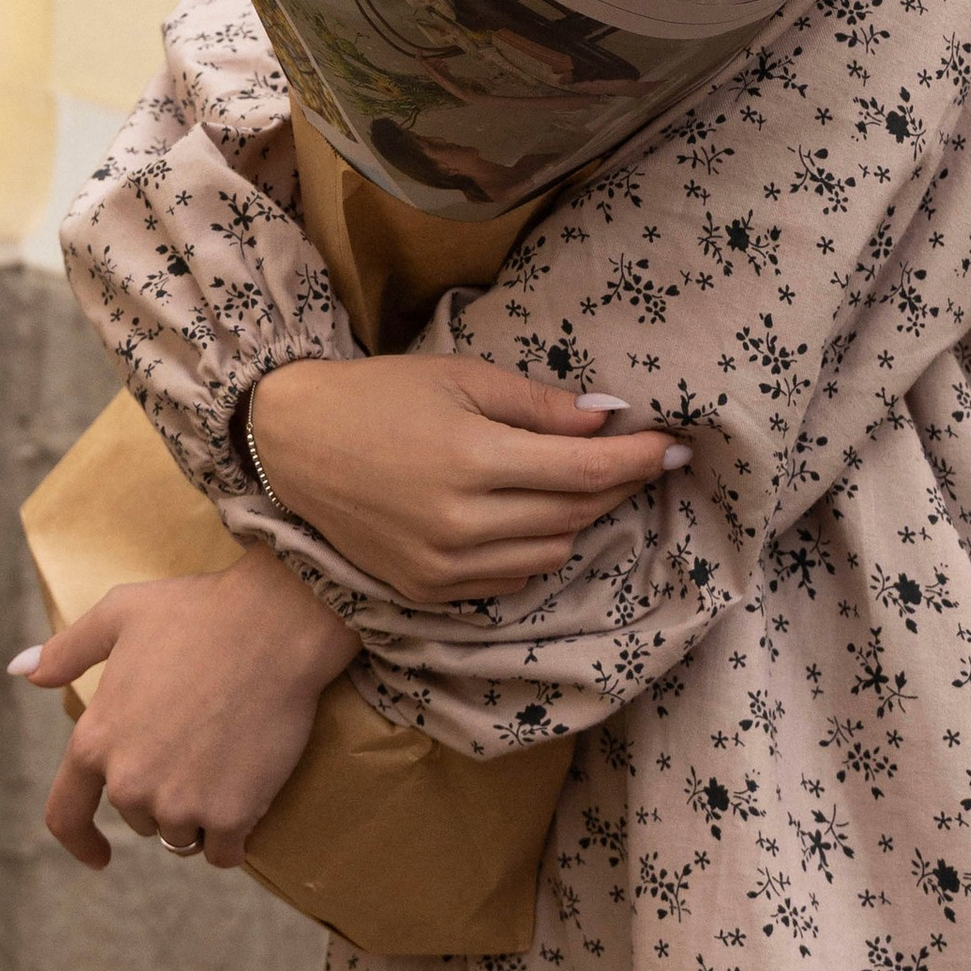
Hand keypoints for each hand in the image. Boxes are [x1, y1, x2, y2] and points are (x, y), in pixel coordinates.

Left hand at [13, 550, 360, 872]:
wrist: (275, 625)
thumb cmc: (197, 613)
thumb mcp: (120, 613)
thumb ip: (67, 650)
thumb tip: (19, 670)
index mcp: (97, 740)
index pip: (66, 815)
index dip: (80, 842)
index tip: (99, 856)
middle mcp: (130, 783)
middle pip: (140, 818)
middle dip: (163, 792)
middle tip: (197, 740)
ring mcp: (180, 803)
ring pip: (182, 833)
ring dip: (200, 811)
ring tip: (225, 754)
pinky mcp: (230, 816)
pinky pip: (223, 852)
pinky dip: (234, 834)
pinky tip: (248, 793)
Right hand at [249, 354, 686, 605]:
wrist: (294, 444)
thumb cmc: (379, 395)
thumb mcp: (459, 377)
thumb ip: (536, 405)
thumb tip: (606, 420)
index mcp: (473, 460)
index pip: (583, 472)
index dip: (636, 461)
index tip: (675, 447)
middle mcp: (464, 525)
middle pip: (573, 514)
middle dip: (615, 485)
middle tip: (637, 457)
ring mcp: (445, 568)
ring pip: (550, 553)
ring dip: (574, 518)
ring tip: (571, 481)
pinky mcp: (429, 592)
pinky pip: (512, 579)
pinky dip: (532, 549)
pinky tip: (523, 515)